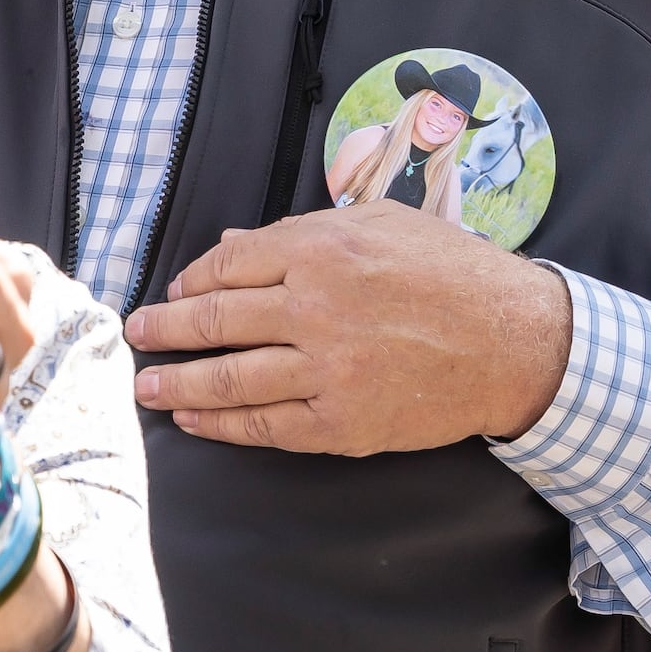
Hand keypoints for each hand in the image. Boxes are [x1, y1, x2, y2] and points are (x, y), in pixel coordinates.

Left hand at [129, 198, 571, 453]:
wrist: (513, 342)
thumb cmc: (452, 272)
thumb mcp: (381, 224)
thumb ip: (300, 232)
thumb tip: (231, 246)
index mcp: (322, 250)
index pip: (229, 265)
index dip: (192, 278)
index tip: (175, 289)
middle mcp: (315, 308)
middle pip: (215, 320)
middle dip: (165, 328)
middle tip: (137, 332)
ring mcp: (326, 371)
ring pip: (230, 380)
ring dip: (178, 383)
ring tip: (146, 384)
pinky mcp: (341, 424)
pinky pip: (266, 427)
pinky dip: (222, 425)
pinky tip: (195, 421)